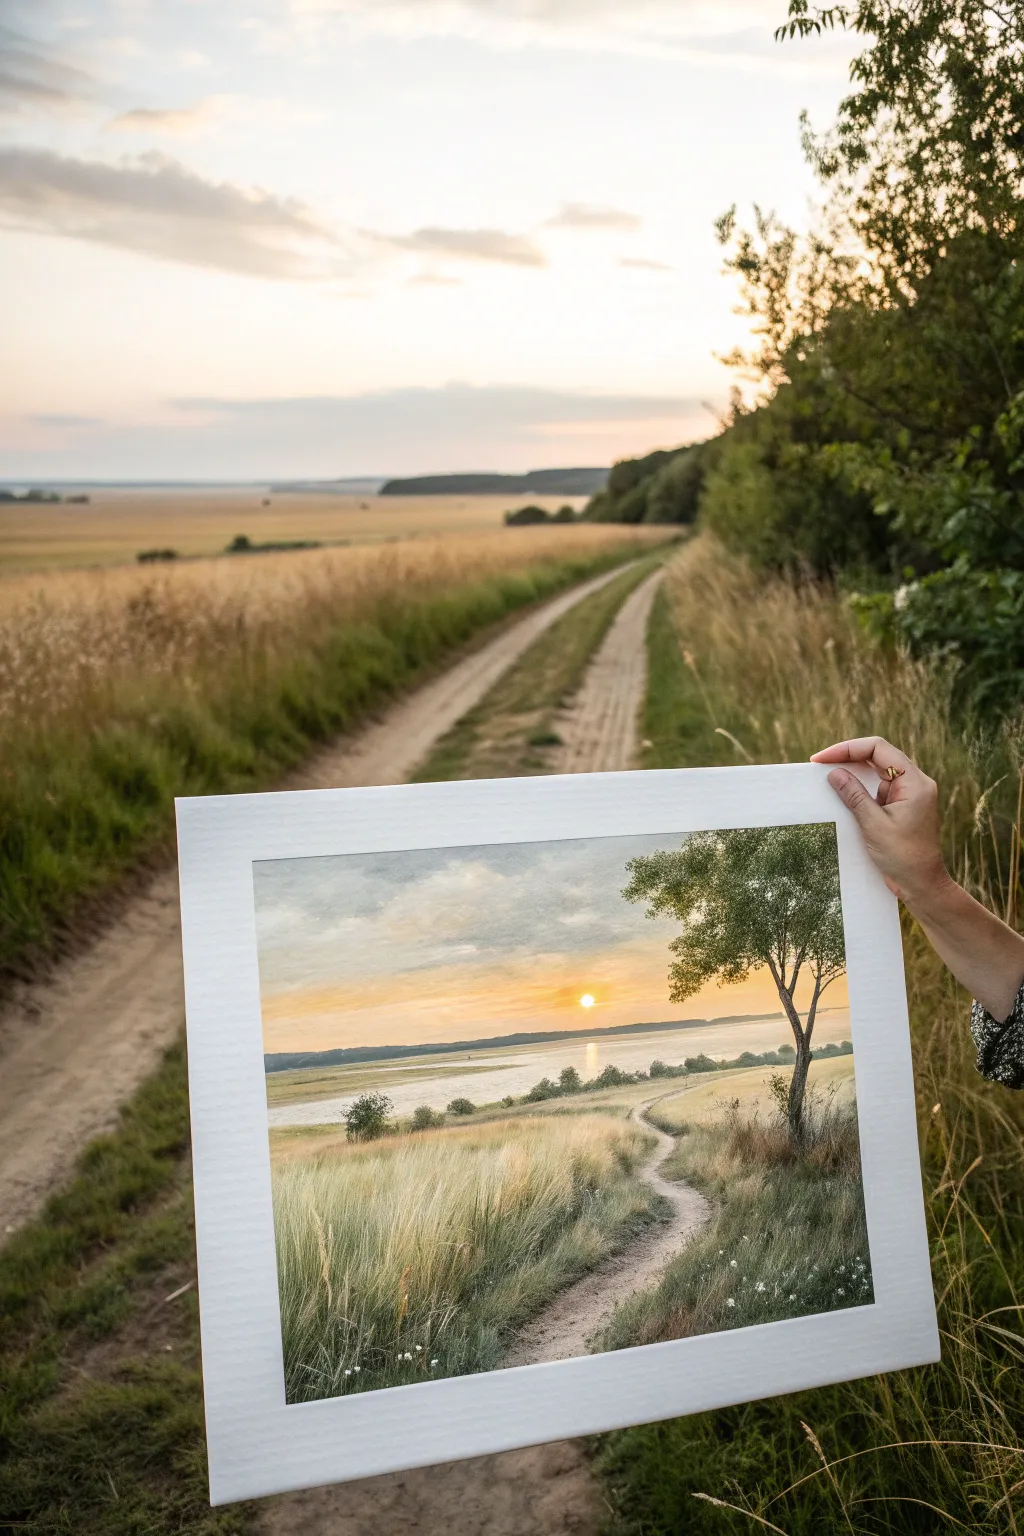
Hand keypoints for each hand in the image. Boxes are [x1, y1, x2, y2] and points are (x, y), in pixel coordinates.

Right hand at [811, 736, 950, 907]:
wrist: (922, 886)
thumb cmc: (904, 857)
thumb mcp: (873, 824)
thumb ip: (854, 795)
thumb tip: (834, 773)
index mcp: (915, 782)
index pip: (878, 749)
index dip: (848, 749)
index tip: (822, 759)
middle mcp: (915, 783)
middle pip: (878, 757)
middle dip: (848, 759)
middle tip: (820, 766)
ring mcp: (910, 795)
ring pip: (877, 774)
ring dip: (854, 776)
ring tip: (829, 782)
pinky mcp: (903, 808)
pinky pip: (879, 791)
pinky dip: (861, 792)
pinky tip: (844, 800)